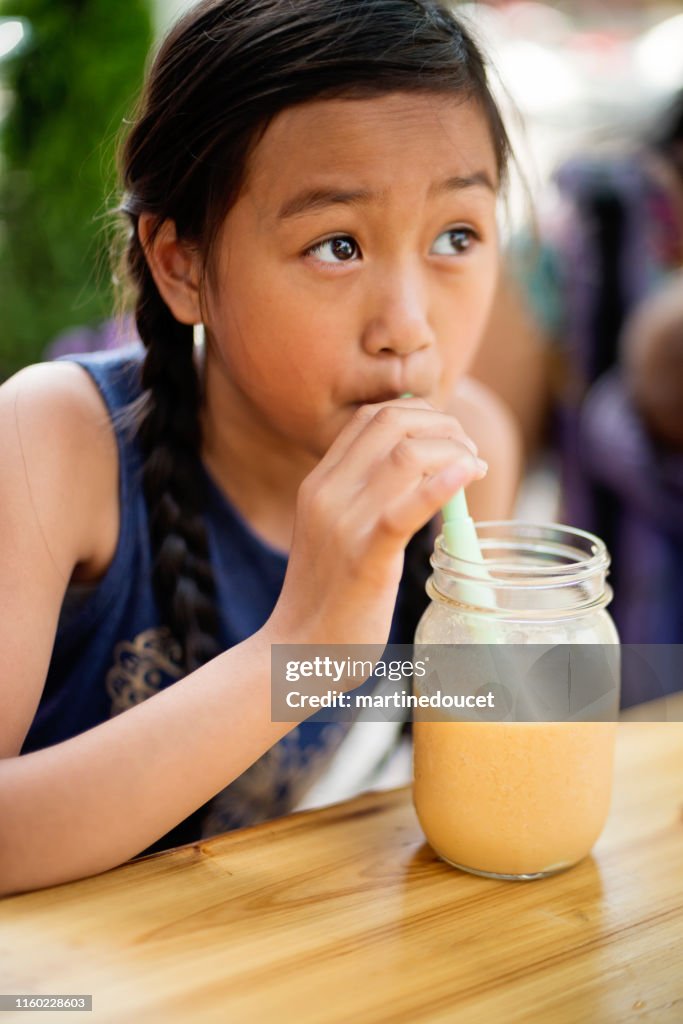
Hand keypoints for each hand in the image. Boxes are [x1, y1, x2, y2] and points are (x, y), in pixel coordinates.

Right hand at [266, 398, 486, 648]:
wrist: (295, 653)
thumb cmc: (327, 599)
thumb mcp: (334, 534)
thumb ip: (364, 502)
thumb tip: (421, 476)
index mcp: (319, 484)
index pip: (370, 416)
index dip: (419, 412)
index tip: (449, 435)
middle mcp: (327, 493)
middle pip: (391, 422)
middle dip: (443, 425)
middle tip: (469, 451)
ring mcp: (343, 523)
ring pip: (405, 455)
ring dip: (453, 450)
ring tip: (474, 468)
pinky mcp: (363, 558)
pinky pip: (404, 509)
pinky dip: (443, 485)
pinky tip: (468, 476)